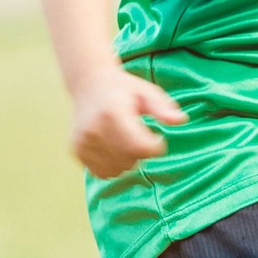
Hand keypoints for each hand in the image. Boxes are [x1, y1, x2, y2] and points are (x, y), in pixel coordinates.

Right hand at [69, 64, 187, 177]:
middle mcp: (94, 129)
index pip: (140, 147)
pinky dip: (113, 165)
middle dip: (141, 152)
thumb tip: (181, 120)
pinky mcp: (77, 151)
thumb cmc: (124, 90)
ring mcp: (82, 142)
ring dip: (128, 160)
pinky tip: (114, 148)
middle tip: (139, 135)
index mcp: (112, 113)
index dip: (155, 147)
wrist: (89, 84)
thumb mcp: (147, 92)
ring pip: (117, 169)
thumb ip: (163, 107)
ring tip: (125, 140)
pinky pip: (103, 172)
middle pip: (130, 159)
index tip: (157, 138)